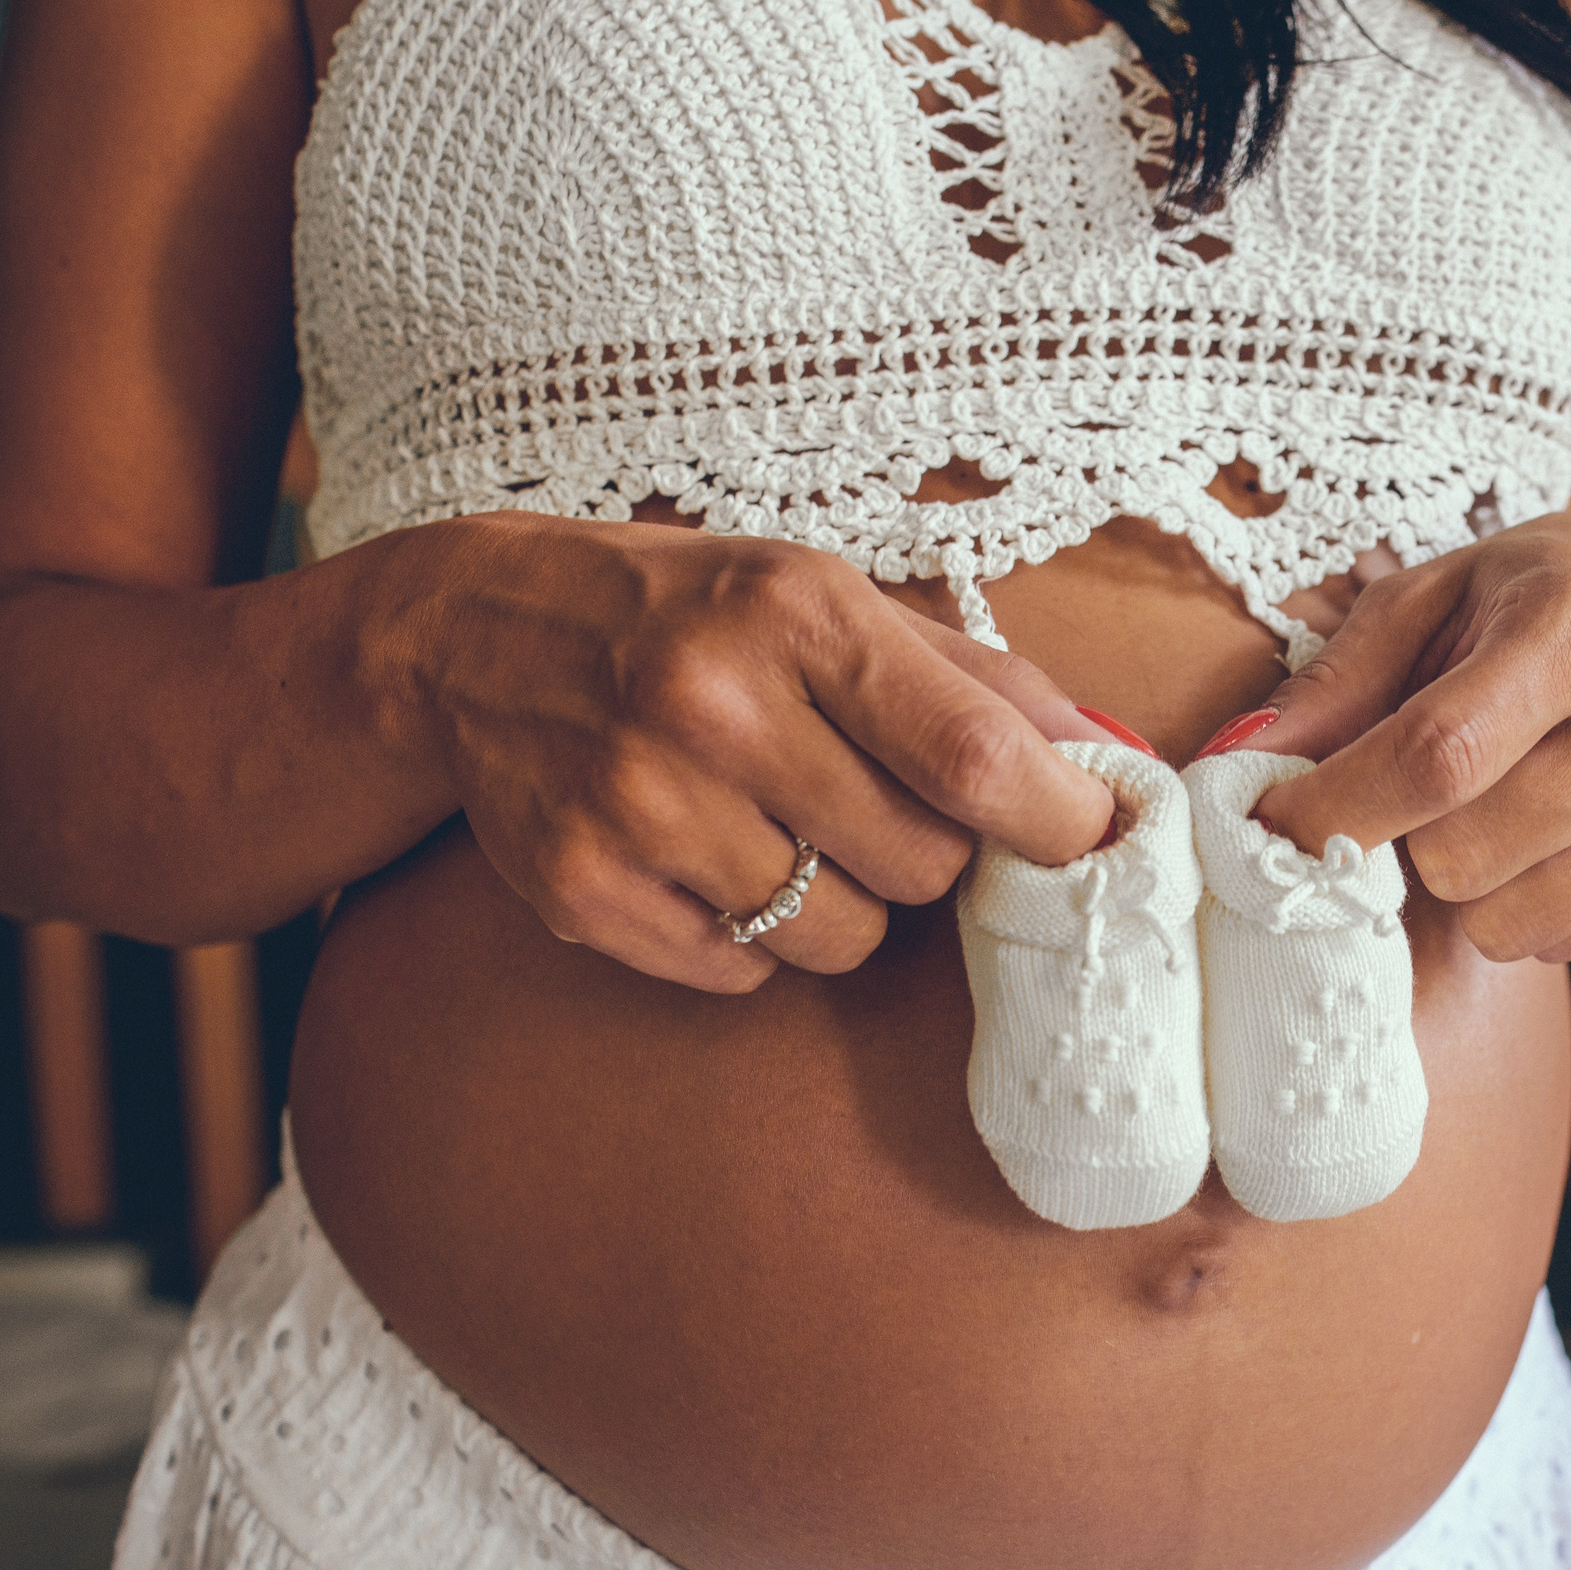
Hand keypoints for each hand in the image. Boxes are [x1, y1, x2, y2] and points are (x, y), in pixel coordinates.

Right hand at [399, 513, 1117, 991]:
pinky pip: (749, 973)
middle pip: (921, 864)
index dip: (1058, 819)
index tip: (1095, 839)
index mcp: (792, 612)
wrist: (468, 637)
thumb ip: (970, 678)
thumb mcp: (822, 596)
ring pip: (845, 937)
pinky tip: (702, 857)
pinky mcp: (584, 893)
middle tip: (871, 801)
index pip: (971, 754)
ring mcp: (638, 808)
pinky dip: (753, 936)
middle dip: (929, 852)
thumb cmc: (683, 614)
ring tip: (776, 823)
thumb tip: (1102, 756)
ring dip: (842, 901)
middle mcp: (710, 707)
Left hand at [1214, 501, 1570, 962]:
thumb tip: (1233, 769)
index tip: (1268, 826)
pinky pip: (1559, 942)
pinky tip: (1548, 829)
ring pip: (1504, 921)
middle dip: (1408, 836)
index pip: (1437, 757)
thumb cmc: (1531, 592)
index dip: (1335, 810)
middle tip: (1423, 786)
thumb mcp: (1425, 600)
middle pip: (1462, 858)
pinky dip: (1527, 899)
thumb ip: (1330, 688)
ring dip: (1467, 880)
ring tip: (1493, 802)